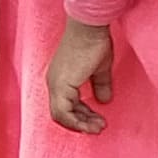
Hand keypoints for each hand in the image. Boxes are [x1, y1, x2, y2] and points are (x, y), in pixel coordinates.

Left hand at [49, 17, 114, 134]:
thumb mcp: (99, 68)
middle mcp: (54, 83)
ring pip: (61, 116)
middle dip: (82, 123)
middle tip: (100, 128)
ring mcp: (55, 85)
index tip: (98, 119)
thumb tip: (104, 99)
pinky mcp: (60, 86)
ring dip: (80, 125)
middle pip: (62, 114)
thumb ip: (100, 85)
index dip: (82, 116)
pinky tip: (91, 123)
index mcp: (61, 79)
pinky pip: (63, 113)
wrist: (89, 29)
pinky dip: (76, 121)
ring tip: (99, 128)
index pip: (66, 106)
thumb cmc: (94, 42)